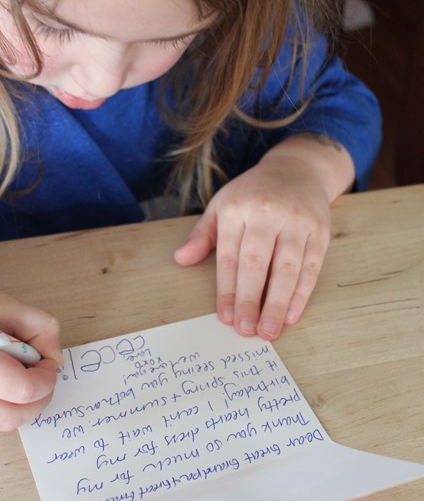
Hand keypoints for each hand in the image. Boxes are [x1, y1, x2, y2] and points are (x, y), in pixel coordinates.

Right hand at [0, 261, 61, 429]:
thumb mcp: (5, 303)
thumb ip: (41, 330)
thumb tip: (55, 360)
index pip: (23, 391)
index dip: (47, 380)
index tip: (48, 364)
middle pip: (11, 418)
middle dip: (37, 400)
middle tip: (42, 376)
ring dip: (18, 402)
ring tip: (14, 369)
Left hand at [174, 136, 351, 339]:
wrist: (297, 169)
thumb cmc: (252, 194)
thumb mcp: (221, 205)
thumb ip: (202, 235)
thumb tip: (180, 259)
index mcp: (237, 209)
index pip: (230, 256)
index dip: (227, 289)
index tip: (225, 317)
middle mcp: (267, 214)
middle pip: (257, 263)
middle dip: (250, 300)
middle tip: (246, 330)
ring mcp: (296, 221)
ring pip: (287, 268)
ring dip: (277, 303)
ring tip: (269, 330)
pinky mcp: (320, 230)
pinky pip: (311, 266)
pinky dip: (301, 293)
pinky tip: (291, 314)